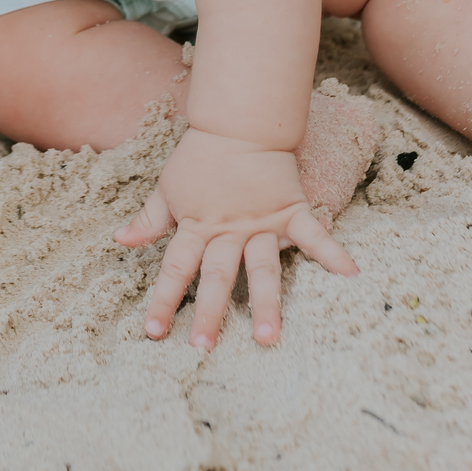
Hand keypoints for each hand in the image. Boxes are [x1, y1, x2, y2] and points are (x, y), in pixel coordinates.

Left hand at [115, 126, 356, 347]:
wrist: (238, 123)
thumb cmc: (200, 157)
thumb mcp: (169, 188)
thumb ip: (150, 219)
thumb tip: (120, 240)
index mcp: (197, 226)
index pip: (175, 268)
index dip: (163, 299)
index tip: (153, 332)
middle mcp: (228, 231)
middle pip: (217, 276)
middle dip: (210, 312)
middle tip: (202, 347)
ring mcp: (261, 224)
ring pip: (262, 268)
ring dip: (266, 303)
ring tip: (269, 338)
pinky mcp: (290, 211)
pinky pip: (313, 235)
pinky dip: (332, 253)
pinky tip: (351, 276)